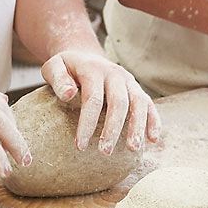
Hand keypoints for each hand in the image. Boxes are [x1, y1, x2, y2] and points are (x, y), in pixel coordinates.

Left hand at [42, 50, 159, 154]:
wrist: (84, 56)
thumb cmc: (66, 68)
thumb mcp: (53, 67)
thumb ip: (58, 79)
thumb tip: (68, 94)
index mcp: (93, 69)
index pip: (93, 98)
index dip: (87, 123)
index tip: (80, 145)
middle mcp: (115, 74)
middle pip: (119, 102)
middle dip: (113, 129)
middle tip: (105, 152)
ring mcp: (128, 81)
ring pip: (138, 103)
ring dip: (137, 127)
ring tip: (132, 149)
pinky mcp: (137, 89)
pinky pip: (148, 104)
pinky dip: (153, 121)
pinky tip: (153, 140)